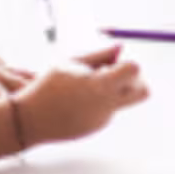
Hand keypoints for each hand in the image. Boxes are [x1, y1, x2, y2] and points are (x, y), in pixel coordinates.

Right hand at [14, 44, 148, 144]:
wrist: (31, 120)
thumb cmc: (48, 86)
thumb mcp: (71, 63)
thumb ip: (99, 55)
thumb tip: (121, 47)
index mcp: (100, 86)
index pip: (134, 70)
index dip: (126, 63)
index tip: (110, 63)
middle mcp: (107, 105)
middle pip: (144, 92)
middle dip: (135, 80)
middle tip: (114, 73)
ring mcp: (104, 118)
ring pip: (124, 100)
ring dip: (114, 90)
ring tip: (84, 86)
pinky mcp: (97, 126)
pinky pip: (108, 110)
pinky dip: (99, 101)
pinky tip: (76, 99)